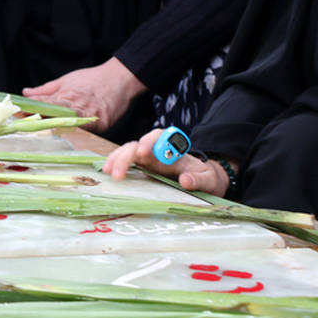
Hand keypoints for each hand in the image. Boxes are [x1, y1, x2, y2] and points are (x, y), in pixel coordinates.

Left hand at [22, 57, 146, 132]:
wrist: (120, 78)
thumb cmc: (92, 79)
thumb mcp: (66, 80)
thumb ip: (46, 90)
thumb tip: (26, 93)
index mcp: (66, 96)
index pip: (45, 106)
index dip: (31, 111)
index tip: (18, 115)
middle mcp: (77, 108)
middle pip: (55, 119)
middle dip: (41, 124)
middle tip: (25, 129)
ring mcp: (90, 118)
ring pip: (70, 128)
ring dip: (57, 131)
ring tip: (43, 136)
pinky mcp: (102, 125)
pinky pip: (87, 133)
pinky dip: (77, 135)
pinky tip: (67, 139)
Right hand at [102, 128, 230, 195]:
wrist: (204, 181)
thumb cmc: (206, 177)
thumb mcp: (209, 179)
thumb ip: (198, 179)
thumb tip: (185, 180)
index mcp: (173, 148)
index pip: (159, 136)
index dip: (148, 142)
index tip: (143, 153)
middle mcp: (158, 150)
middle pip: (138, 145)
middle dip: (126, 155)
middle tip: (117, 172)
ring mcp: (149, 159)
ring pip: (128, 151)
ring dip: (117, 159)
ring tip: (108, 171)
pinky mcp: (143, 167)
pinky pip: (127, 162)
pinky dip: (116, 164)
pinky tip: (108, 171)